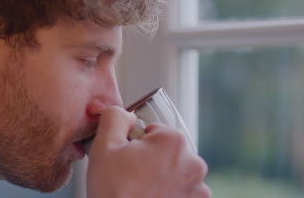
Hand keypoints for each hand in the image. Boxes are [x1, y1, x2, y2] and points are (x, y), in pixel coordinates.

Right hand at [86, 106, 210, 197]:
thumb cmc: (113, 191)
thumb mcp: (104, 144)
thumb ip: (114, 116)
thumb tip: (123, 113)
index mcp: (174, 141)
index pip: (151, 131)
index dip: (134, 143)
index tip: (126, 159)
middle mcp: (193, 162)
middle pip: (164, 150)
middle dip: (148, 159)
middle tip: (130, 175)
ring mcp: (198, 187)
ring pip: (173, 170)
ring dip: (160, 176)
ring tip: (139, 189)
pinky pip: (181, 190)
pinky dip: (169, 193)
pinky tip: (150, 197)